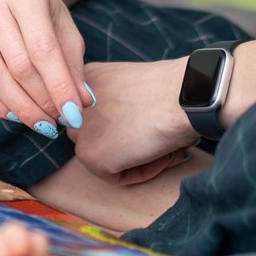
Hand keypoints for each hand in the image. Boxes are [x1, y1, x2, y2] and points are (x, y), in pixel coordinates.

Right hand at [0, 0, 89, 135]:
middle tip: (56, 123)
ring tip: (38, 122)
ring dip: (18, 107)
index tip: (73, 115)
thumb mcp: (63, 27)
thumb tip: (81, 102)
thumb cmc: (39, 9)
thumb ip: (72, 64)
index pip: (43, 49)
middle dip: (40, 101)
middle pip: (17, 65)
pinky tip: (12, 113)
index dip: (58, 86)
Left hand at [67, 59, 197, 181]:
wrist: (183, 95)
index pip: (97, 115)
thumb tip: (121, 130)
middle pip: (98, 135)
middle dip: (126, 143)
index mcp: (84, 79)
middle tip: (156, 142)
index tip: (149, 125)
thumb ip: (115, 103)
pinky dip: (140, 173)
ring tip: (162, 150)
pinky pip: (115, 177)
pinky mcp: (89, 154)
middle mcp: (72, 101)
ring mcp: (78, 128)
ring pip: (104, 156)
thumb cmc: (173, 88)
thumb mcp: (132, 86)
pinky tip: (160, 156)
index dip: (126, 125)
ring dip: (133, 159)